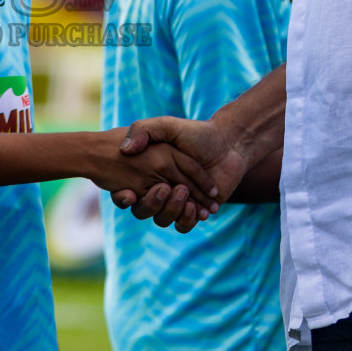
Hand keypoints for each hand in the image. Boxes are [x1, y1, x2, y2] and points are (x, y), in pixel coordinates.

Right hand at [115, 116, 248, 232]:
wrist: (228, 144)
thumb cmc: (195, 133)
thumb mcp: (166, 125)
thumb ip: (143, 130)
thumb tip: (125, 149)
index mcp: (147, 172)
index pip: (126, 192)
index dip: (124, 197)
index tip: (130, 193)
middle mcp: (158, 188)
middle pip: (143, 209)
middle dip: (152, 203)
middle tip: (165, 188)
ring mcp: (176, 201)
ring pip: (162, 219)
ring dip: (171, 210)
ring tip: (184, 194)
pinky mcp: (193, 211)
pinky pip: (182, 225)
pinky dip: (186, 219)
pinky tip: (196, 208)